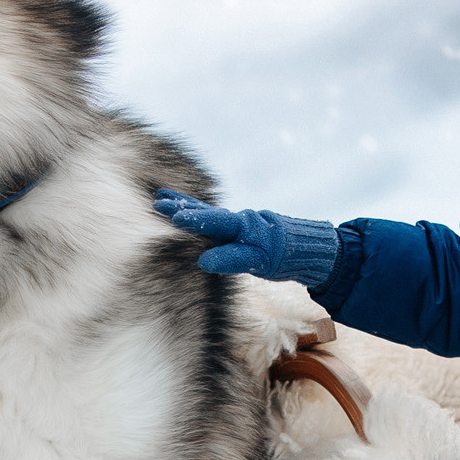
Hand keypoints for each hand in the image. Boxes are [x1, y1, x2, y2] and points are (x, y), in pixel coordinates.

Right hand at [153, 189, 338, 287]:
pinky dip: (195, 211)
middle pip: (203, 212)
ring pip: (204, 211)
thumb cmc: (283, 255)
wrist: (303, 247)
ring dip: (183, 205)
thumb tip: (203, 261)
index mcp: (242, 226)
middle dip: (180, 207)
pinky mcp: (234, 228)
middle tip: (156, 203)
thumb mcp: (259, 261)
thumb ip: (232, 259)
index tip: (173, 217)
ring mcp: (234, 222)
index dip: (194, 220)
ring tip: (161, 198)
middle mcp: (236, 220)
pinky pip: (210, 218)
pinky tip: (185, 209)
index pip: (214, 222)